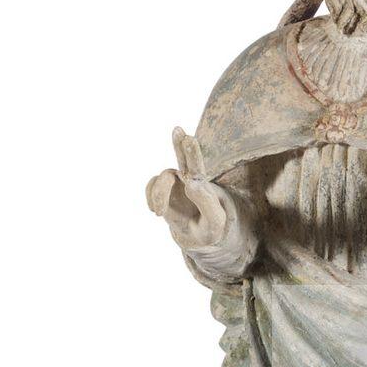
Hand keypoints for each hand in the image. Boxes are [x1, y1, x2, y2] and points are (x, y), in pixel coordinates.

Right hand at [146, 128, 227, 249]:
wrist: (198, 237)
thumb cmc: (210, 228)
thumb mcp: (215, 221)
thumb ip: (207, 202)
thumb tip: (190, 183)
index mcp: (204, 185)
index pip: (198, 167)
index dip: (192, 153)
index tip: (189, 139)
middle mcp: (189, 179)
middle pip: (183, 158)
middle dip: (180, 145)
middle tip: (178, 130)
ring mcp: (174, 184)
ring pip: (162, 178)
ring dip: (158, 195)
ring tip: (159, 213)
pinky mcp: (162, 191)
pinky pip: (151, 187)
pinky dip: (151, 200)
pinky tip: (157, 212)